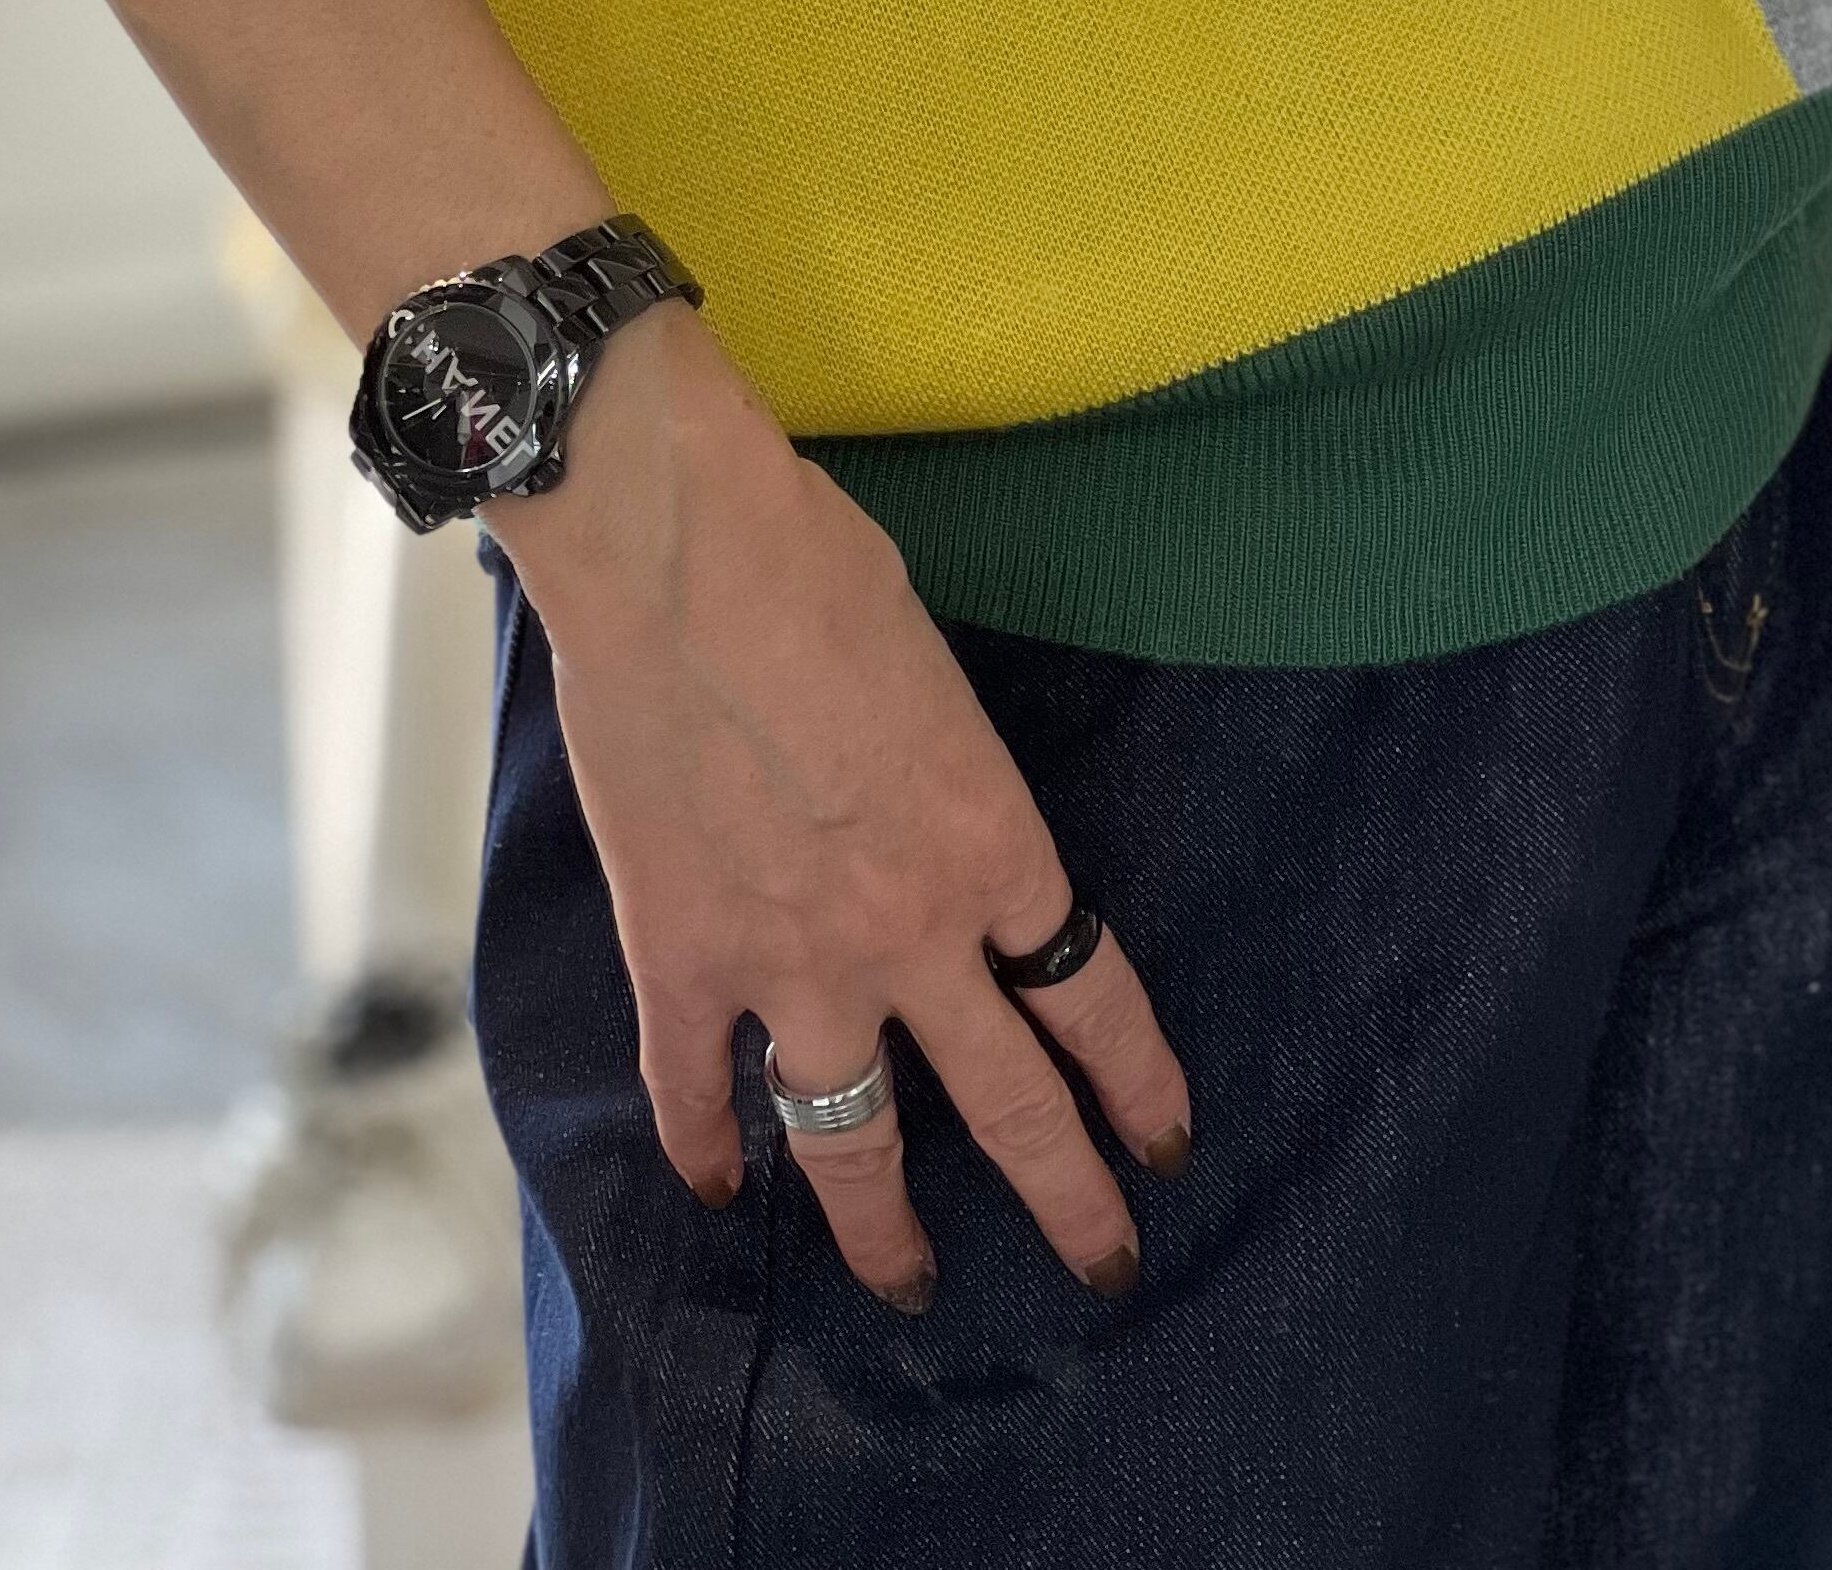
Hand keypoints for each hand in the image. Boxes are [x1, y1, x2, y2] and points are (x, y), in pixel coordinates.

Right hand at [489, 305, 1191, 1311]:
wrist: (671, 546)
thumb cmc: (810, 561)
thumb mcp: (929, 664)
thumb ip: (942, 762)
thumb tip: (916, 790)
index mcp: (990, 842)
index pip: (1091, 996)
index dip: (1134, 1079)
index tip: (1160, 1139)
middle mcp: (909, 931)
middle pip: (1010, 1100)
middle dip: (1067, 1196)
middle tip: (1106, 1265)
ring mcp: (788, 961)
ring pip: (855, 1138)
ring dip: (887, 1226)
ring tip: (910, 1284)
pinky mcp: (680, 957)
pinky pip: (696, 1085)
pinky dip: (705, 1144)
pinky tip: (718, 1187)